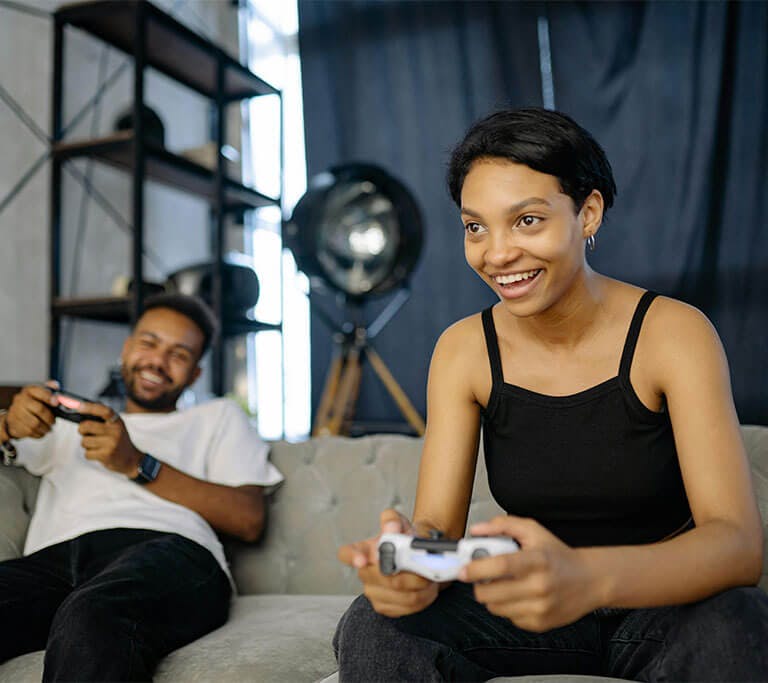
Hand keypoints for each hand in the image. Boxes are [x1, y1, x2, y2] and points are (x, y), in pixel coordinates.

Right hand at [3, 381, 59, 439]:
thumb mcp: (41, 395)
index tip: (56, 403)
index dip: (49, 397)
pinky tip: (40, 431)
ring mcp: (16, 412)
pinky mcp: (14, 424)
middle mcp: (20, 400)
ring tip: (48, 428)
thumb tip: (56, 386)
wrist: (15, 415)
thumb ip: (50, 390)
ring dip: (45, 428)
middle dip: (49, 417)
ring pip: (35, 423)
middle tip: (53, 422)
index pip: (39, 392)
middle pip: (39, 409)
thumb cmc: (33, 404)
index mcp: (29, 391)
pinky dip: (38, 433)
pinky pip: (30, 431)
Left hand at [77, 402, 142, 476]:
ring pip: (84, 441)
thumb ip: (103, 420)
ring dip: (86, 444)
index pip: (104, 411)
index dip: (90, 407)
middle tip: (84, 432)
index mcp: (117, 422)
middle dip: (81, 430)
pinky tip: (99, 454)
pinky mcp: (106, 455)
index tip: (78, 406)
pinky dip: (90, 454)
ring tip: (96, 445)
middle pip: (87, 426)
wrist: (131, 459)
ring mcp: (111, 443)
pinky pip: (87, 453)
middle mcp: (115, 431)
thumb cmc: (118, 441)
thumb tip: (80, 411)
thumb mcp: (116, 427)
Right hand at [338, 509, 438, 616]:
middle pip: (384, 577)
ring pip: (401, 594)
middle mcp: (364, 572)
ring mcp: (373, 592)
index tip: (362, 560)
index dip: (352, 558)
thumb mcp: (400, 523)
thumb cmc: (405, 539)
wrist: (416, 556)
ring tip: (429, 573)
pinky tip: (425, 586)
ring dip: (421, 584)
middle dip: (409, 572)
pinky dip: (423, 596)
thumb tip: (391, 528)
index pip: (346, 554)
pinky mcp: (384, 607)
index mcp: (363, 549)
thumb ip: (393, 520)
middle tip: (425, 564)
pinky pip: (408, 606)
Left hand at [460, 515, 601, 631]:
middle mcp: (539, 586)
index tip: (463, 569)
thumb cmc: (558, 555)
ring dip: (492, 596)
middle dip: (478, 584)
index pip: (500, 566)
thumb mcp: (533, 531)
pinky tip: (518, 595)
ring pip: (495, 608)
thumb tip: (477, 531)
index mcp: (537, 560)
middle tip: (482, 576)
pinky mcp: (539, 624)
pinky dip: (507, 607)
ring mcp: (540, 608)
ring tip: (504, 584)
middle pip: (490, 593)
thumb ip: (503, 525)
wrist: (589, 580)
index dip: (476, 568)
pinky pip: (508, 618)